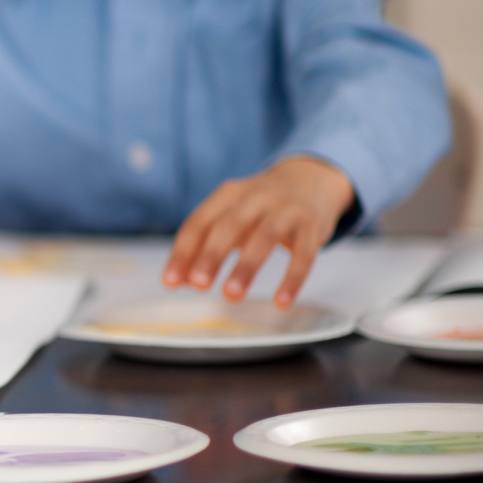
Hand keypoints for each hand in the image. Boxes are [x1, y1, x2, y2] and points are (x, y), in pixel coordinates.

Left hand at [163, 156, 354, 306]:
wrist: (310, 180)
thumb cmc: (259, 209)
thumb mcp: (231, 218)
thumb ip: (204, 246)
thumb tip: (181, 281)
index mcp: (228, 194)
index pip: (199, 222)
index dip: (183, 252)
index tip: (170, 282)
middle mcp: (256, 197)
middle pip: (230, 224)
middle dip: (212, 255)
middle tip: (199, 285)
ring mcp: (286, 209)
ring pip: (265, 236)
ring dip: (246, 267)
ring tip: (231, 295)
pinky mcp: (312, 225)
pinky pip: (304, 253)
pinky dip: (292, 278)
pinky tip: (281, 301)